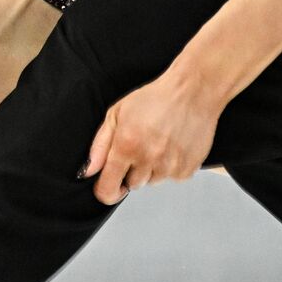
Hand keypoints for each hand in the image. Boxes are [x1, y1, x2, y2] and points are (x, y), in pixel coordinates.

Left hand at [80, 69, 224, 204]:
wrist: (193, 91)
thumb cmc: (156, 98)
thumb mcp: (117, 114)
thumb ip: (99, 145)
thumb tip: (89, 171)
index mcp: (126, 146)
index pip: (108, 188)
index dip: (105, 191)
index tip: (107, 187)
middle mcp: (148, 159)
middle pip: (132, 185)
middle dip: (132, 171)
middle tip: (141, 147)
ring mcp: (169, 166)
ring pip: (152, 182)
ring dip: (152, 169)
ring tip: (159, 144)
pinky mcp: (187, 168)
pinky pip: (172, 178)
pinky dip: (171, 167)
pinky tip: (173, 146)